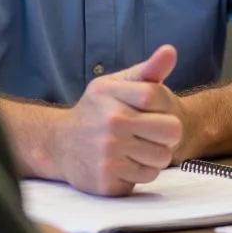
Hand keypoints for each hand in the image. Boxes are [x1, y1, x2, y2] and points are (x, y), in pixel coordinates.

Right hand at [48, 45, 183, 195]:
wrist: (60, 144)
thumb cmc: (97, 110)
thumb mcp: (116, 84)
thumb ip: (148, 70)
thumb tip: (171, 51)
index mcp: (111, 95)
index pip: (156, 96)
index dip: (161, 104)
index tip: (152, 109)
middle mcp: (110, 124)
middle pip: (171, 130)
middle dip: (167, 132)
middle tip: (153, 131)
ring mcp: (108, 154)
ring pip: (162, 157)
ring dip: (156, 154)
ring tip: (138, 146)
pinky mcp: (108, 181)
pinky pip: (147, 177)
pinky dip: (141, 171)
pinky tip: (125, 162)